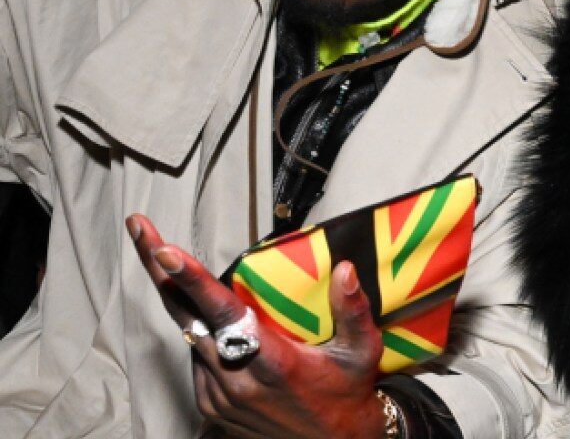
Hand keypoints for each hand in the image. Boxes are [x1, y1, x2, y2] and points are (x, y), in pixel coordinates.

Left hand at [126, 214, 386, 438]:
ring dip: (181, 298)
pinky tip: (215, 318)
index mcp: (272, 362)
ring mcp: (218, 395)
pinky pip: (196, 356)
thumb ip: (353, 310)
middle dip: (161, 271)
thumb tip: (344, 269)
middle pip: (187, 316)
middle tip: (140, 229)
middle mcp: (237, 380)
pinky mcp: (211, 406)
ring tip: (172, 261)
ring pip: (189, 334)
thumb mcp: (361, 353)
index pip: (224, 313)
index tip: (166, 250)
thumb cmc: (347, 395)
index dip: (192, 280)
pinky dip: (200, 331)